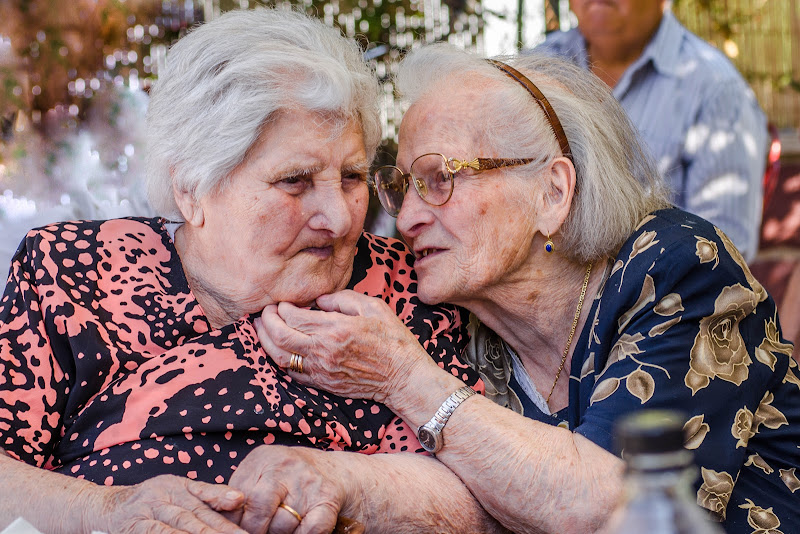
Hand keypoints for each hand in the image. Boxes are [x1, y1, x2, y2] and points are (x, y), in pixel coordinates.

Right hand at [98, 474, 245, 533]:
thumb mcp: (178, 491)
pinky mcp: (134, 526)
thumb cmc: (150, 501)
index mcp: (179, 487)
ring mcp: (148, 511)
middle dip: (219, 532)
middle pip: (196, 517)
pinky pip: (156, 533)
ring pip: (179, 526)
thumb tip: (240, 498)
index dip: (227, 522)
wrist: (106, 507)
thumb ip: (208, 495)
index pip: (208, 506)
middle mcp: (165, 496)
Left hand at [225, 445, 351, 533]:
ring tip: (278, 527)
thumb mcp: (259, 473)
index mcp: (262, 458)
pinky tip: (297, 530)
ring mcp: (308, 482)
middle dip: (254, 530)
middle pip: (258, 512)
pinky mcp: (328, 498)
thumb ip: (238, 491)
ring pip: (282, 526)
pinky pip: (309, 530)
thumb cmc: (285, 477)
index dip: (234, 521)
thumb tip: (220, 520)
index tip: (235, 528)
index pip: (237, 498)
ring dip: (278, 533)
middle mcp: (286, 466)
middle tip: (257, 531)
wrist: (333, 469)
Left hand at [254, 290, 438, 406]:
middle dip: (266, 321)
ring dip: (265, 341)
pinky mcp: (322, 384)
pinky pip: (291, 373)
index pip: (294, 316)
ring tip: (262, 328)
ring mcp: (321, 370)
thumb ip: (343, 298)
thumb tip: (320, 300)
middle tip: (265, 311)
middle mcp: (323, 351)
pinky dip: (279, 359)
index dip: (283, 307)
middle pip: (280, 336)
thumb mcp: (374, 307)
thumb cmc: (393, 340)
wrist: (404, 377)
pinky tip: (278, 349)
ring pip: (279, 357)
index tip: (283, 301)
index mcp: (335, 329)